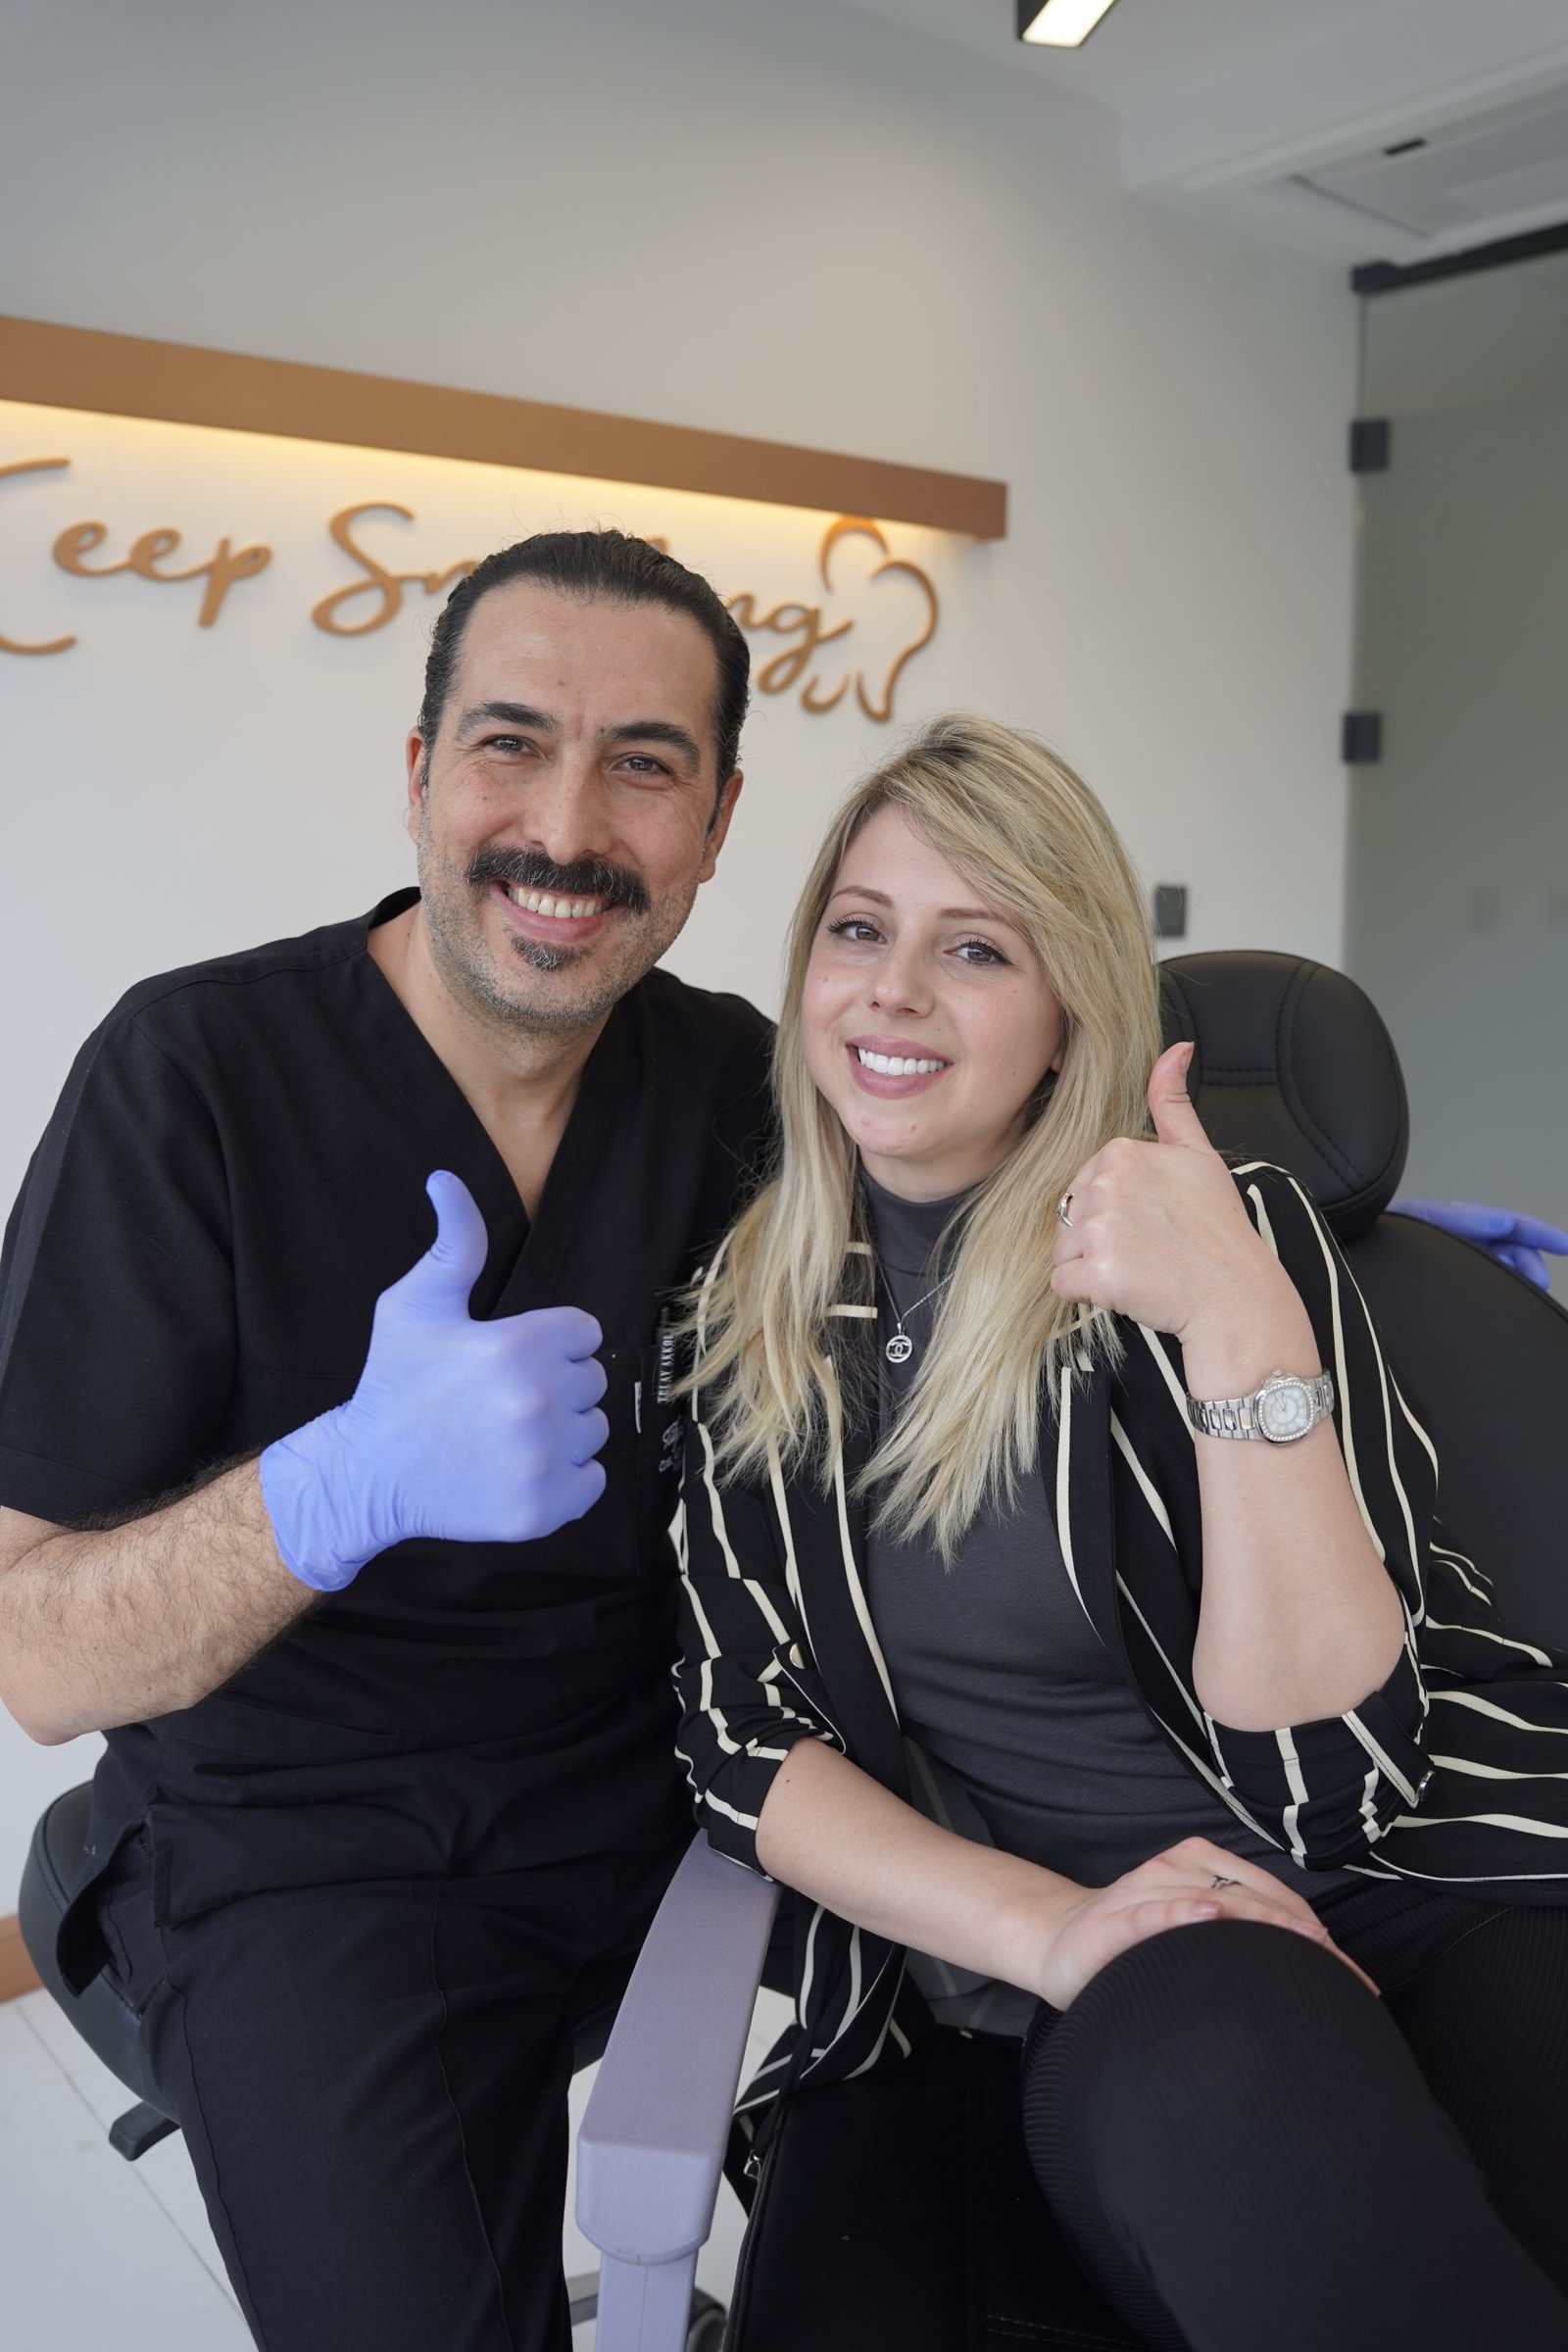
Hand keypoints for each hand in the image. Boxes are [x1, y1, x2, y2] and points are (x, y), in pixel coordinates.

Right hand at [260, 1171, 608, 1590]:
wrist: (368, 1474)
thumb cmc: (395, 1383)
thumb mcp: (414, 1305)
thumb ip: (453, 1242)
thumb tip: (446, 1178)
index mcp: (517, 1347)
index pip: (584, 1334)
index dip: (549, 1343)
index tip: (508, 1358)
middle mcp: (537, 1403)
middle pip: (592, 1382)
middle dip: (556, 1386)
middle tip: (502, 1399)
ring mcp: (542, 1461)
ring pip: (595, 1432)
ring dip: (563, 1433)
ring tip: (507, 1434)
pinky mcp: (543, 1510)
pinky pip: (591, 1482)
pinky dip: (566, 1480)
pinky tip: (519, 1469)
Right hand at [1026, 1836, 1377, 2010]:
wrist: (1060, 1943)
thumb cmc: (1137, 1944)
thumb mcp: (1193, 1930)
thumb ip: (1238, 1937)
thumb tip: (1310, 1969)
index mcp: (1201, 1864)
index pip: (1273, 1896)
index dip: (1316, 1933)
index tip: (1355, 1977)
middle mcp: (1178, 1866)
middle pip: (1255, 1898)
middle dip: (1304, 1937)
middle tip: (1345, 1977)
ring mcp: (1145, 1887)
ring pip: (1215, 1898)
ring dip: (1262, 1921)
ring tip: (1304, 1942)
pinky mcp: (1114, 1917)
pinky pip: (1152, 1911)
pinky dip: (1180, 1912)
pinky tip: (1206, 1914)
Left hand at [1050, 1043, 1280, 1340]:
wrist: (1236, 1294)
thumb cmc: (1218, 1229)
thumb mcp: (1200, 1154)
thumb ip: (1173, 1101)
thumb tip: (1177, 1049)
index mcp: (1123, 1152)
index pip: (1083, 1186)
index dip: (1113, 1211)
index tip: (1152, 1220)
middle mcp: (1106, 1184)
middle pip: (1069, 1217)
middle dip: (1098, 1238)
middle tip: (1149, 1247)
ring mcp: (1100, 1229)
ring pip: (1063, 1251)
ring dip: (1092, 1267)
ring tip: (1141, 1268)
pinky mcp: (1097, 1273)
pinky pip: (1063, 1285)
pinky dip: (1088, 1295)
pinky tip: (1129, 1288)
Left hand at [1391, 1197, 1567, 1291]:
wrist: (1345, 1259)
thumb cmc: (1374, 1240)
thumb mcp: (1417, 1219)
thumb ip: (1459, 1219)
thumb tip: (1503, 1224)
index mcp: (1453, 1223)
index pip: (1508, 1224)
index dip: (1540, 1233)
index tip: (1566, 1246)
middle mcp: (1455, 1243)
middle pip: (1508, 1250)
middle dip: (1527, 1263)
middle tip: (1537, 1284)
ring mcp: (1447, 1267)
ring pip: (1495, 1270)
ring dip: (1511, 1278)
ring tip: (1516, 1292)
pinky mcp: (1439, 1290)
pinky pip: (1475, 1288)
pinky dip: (1493, 1292)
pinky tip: (1496, 1303)